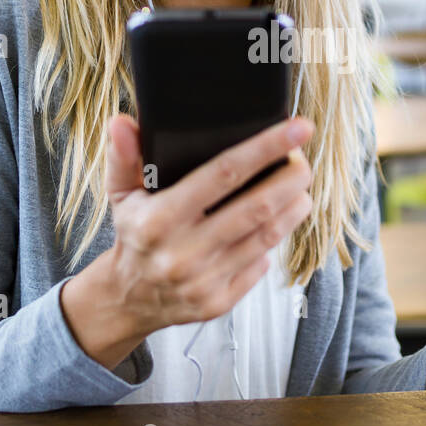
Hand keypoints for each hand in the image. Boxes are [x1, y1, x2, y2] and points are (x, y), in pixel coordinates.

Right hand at [77, 113, 314, 352]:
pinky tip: (277, 223)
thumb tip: (121, 122)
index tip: (296, 128)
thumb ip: (123, 156)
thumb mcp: (121, 194)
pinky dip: (272, 242)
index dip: (265, 148)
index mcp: (159, 219)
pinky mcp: (219, 303)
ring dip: (292, 208)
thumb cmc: (135, 234)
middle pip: (256, 208)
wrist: (129, 298)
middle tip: (304, 160)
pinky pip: (258, 266)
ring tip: (301, 187)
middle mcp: (182, 253)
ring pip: (266, 238)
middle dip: (290, 179)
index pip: (223, 174)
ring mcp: (203, 281)